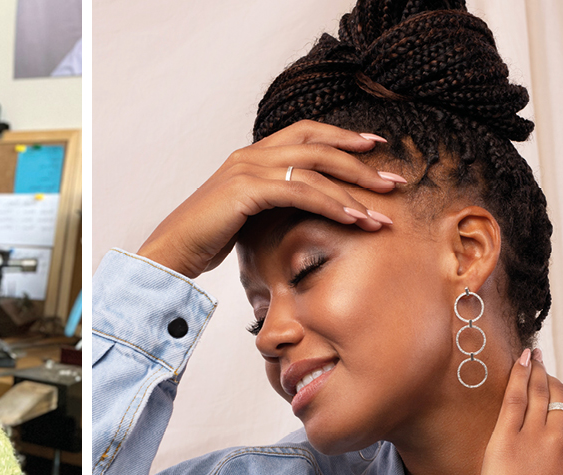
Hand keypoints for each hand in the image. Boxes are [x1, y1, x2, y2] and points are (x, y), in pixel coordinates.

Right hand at [136, 120, 403, 278]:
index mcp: (251, 155)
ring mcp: (247, 169)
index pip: (305, 133)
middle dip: (360, 162)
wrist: (169, 253)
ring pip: (314, 169)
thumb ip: (269, 204)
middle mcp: (251, 154)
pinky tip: (353, 220)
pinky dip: (331, 204)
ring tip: (380, 214)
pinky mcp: (246, 190)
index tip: (374, 147)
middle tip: (393, 180)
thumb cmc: (204, 241)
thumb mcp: (243, 216)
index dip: (342, 136)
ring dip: (353, 191)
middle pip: (318, 145)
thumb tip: (297, 213)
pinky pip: (300, 192)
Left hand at [478, 349, 562, 474]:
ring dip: (536, 370)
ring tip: (531, 355)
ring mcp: (533, 439)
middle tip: (542, 367)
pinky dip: (517, 377)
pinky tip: (519, 361)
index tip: (562, 390)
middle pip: (560, 397)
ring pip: (537, 393)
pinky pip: (512, 400)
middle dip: (552, 379)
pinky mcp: (504, 443)